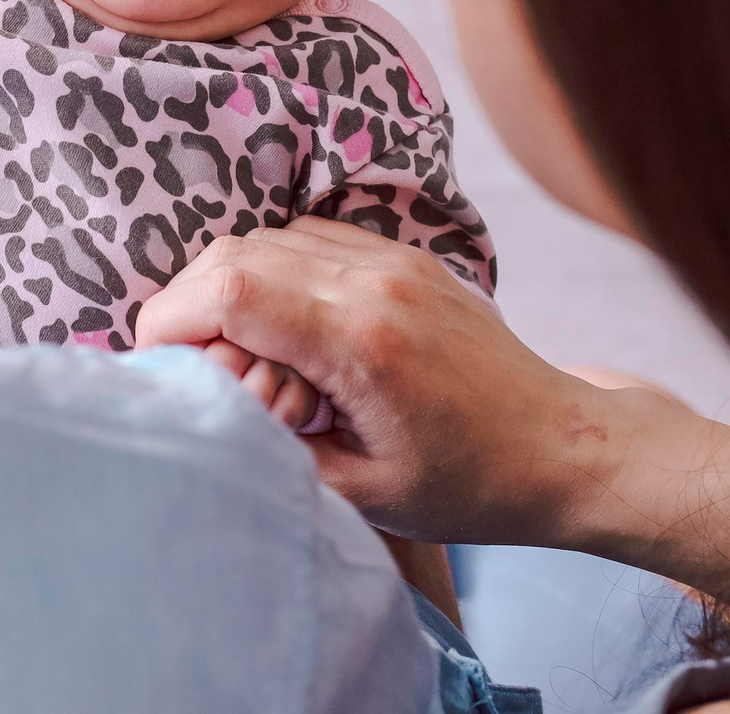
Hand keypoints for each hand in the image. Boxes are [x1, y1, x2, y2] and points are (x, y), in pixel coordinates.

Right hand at [135, 218, 729, 598]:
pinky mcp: (405, 256)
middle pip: (237, 254)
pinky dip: (277, 274)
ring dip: (233, 288)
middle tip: (201, 367)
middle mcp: (375, 282)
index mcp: (362, 342)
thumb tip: (207, 399)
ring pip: (269, 240)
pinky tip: (290, 330)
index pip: (230, 289)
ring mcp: (394, 260)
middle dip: (192, 306)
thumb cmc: (470, 484)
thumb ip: (275, 441)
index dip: (173, 320)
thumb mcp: (361, 491)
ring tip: (250, 357)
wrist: (564, 446)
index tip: (164, 365)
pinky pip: (310, 239)